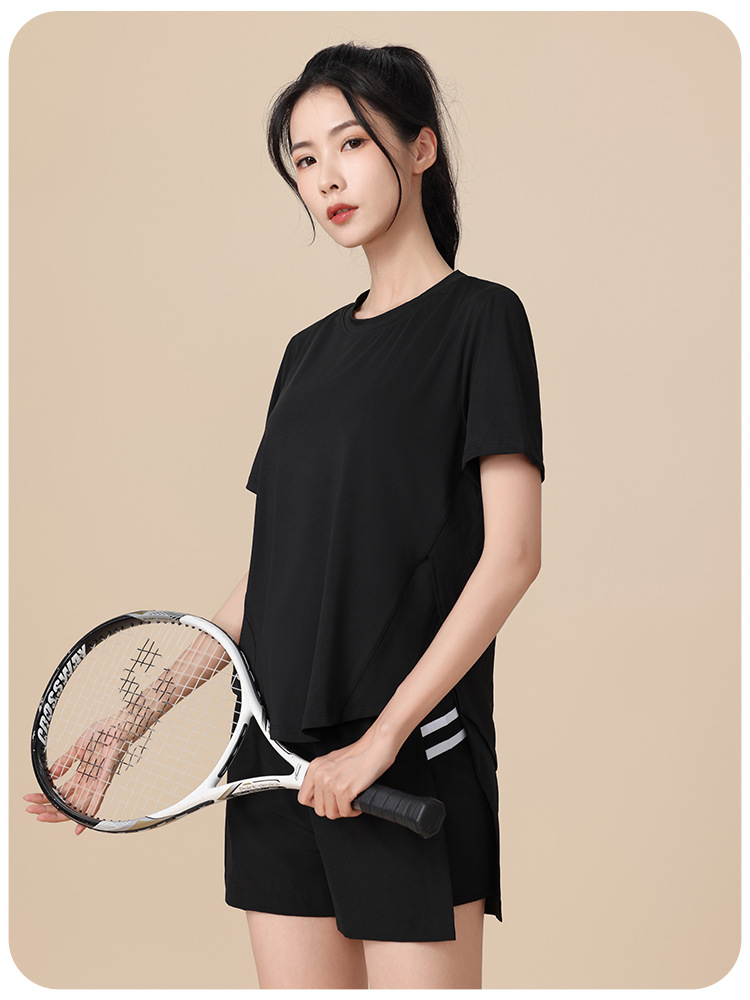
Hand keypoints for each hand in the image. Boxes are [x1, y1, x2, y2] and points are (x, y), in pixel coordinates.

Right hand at [24, 715, 130, 835]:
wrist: (118, 724)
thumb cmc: (102, 734)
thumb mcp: (77, 748)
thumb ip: (65, 762)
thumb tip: (51, 775)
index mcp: (81, 776)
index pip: (60, 794)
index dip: (44, 798)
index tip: (29, 800)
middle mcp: (89, 782)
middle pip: (67, 804)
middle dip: (47, 809)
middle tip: (31, 811)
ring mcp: (98, 780)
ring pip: (78, 805)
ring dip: (60, 812)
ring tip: (43, 816)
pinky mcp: (107, 775)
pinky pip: (99, 796)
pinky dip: (91, 808)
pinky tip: (82, 820)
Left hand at [297, 724, 399, 820]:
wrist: (375, 748)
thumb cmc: (359, 754)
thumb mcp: (333, 762)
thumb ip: (323, 776)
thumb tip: (319, 794)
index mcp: (315, 768)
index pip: (303, 797)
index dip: (316, 804)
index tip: (325, 803)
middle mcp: (320, 775)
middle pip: (319, 809)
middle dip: (333, 809)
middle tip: (342, 803)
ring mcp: (331, 782)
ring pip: (331, 813)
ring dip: (343, 811)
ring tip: (350, 802)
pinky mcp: (344, 789)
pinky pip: (345, 812)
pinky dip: (353, 810)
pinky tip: (357, 801)